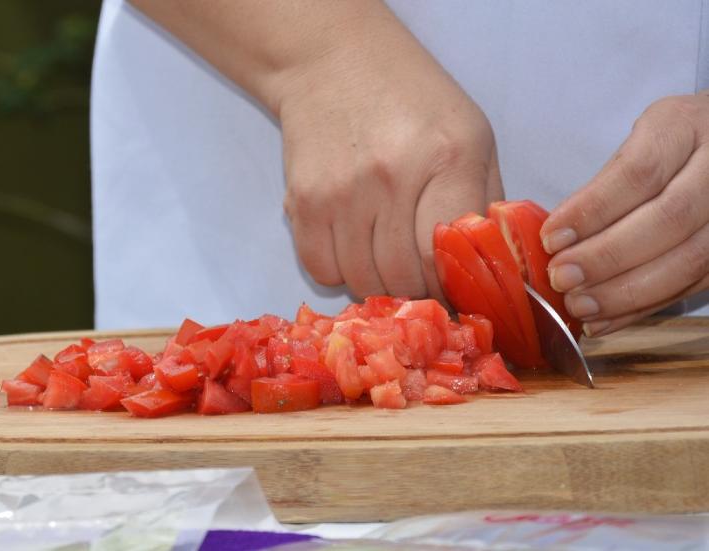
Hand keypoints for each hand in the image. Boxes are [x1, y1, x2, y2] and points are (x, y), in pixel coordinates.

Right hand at [277, 19, 501, 299]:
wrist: (332, 64)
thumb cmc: (411, 99)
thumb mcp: (471, 134)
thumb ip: (484, 200)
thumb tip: (488, 267)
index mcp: (448, 158)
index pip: (450, 258)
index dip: (453, 285)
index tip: (454, 286)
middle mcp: (392, 178)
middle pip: (404, 278)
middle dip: (417, 289)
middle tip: (421, 278)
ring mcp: (341, 193)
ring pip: (362, 281)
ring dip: (378, 283)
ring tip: (387, 260)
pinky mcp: (303, 202)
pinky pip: (321, 269)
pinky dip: (340, 271)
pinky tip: (352, 247)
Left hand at [541, 91, 708, 336]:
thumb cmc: (671, 146)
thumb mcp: (640, 141)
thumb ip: (605, 184)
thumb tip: (553, 240)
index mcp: (685, 126)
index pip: (640, 172)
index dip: (593, 209)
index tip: (551, 237)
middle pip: (669, 218)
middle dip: (608, 256)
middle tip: (562, 278)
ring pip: (690, 259)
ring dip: (627, 291)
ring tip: (579, 305)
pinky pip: (694, 285)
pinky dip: (645, 307)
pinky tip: (606, 319)